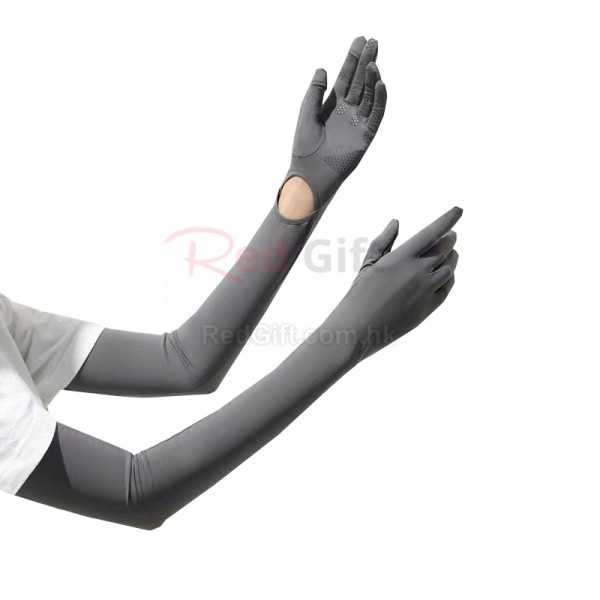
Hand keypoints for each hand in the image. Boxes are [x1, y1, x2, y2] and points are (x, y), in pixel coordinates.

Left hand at [282, 36, 386, 211]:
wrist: (310, 173)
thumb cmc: (304, 147)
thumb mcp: (307, 114)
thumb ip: (315, 92)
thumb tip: (323, 68)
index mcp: (333, 105)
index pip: (346, 77)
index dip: (353, 59)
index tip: (360, 40)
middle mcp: (348, 112)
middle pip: (360, 82)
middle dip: (367, 62)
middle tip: (374, 42)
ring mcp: (358, 123)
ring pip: (369, 96)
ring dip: (372, 79)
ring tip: (373, 63)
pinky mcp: (365, 137)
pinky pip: (375, 115)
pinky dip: (379, 100)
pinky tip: (380, 84)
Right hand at [318, 207, 461, 364]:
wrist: (359, 330)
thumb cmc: (359, 295)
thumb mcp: (369, 265)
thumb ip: (383, 242)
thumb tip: (396, 222)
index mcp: (401, 258)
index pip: (432, 232)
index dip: (447, 219)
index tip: (459, 209)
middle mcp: (417, 272)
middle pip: (445, 248)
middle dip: (450, 239)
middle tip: (451, 235)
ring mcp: (426, 290)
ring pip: (450, 267)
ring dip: (451, 258)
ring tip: (449, 254)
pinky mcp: (430, 307)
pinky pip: (447, 287)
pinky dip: (449, 277)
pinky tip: (444, 274)